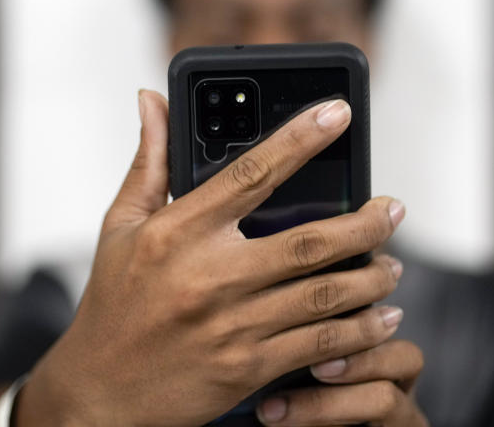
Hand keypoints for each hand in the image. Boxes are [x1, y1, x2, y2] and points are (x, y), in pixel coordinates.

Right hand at [15, 90, 405, 425]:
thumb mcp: (120, 226)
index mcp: (178, 232)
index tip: (337, 113)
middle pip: (308, 241)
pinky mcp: (247, 368)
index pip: (249, 173)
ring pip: (323, 295)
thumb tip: (151, 100)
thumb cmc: (112, 303)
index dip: (298, 138)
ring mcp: (231, 326)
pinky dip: (358, 331)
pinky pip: (317, 345)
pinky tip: (381, 317)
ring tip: (394, 263)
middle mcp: (208, 276)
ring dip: (371, 277)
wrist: (99, 394)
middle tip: (393, 208)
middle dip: (364, 223)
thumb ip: (149, 161)